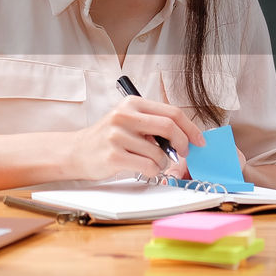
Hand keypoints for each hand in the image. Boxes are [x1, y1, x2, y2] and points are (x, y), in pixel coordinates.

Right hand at [64, 97, 204, 180]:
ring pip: (159, 153)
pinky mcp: (113, 156)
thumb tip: (186, 135)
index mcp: (132, 104)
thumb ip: (153, 123)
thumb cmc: (107, 138)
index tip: (199, 140)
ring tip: (151, 162)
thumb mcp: (128, 121)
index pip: (172, 112)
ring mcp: (117, 136)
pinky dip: (153, 171)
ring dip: (163, 163)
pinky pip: (148, 166)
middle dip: (183, 143)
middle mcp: (124, 116)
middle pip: (169, 127)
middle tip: (183, 153)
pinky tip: (143, 168)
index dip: (190, 128)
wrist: (77, 151)